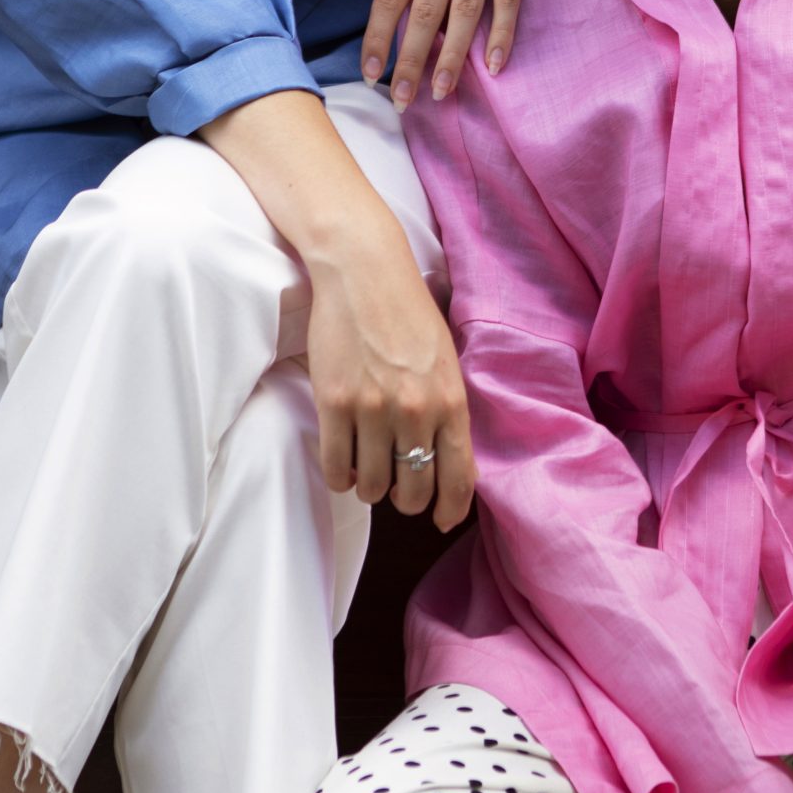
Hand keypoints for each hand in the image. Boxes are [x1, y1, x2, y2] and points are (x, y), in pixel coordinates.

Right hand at [305, 215, 475, 530]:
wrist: (364, 272)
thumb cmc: (408, 313)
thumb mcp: (445, 362)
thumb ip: (448, 411)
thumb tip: (452, 463)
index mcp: (450, 401)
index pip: (458, 477)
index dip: (450, 509)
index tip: (441, 520)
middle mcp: (416, 412)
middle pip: (413, 490)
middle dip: (406, 500)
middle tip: (398, 490)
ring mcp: (373, 410)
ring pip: (372, 486)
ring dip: (370, 487)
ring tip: (368, 471)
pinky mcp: (334, 404)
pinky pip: (336, 469)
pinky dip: (340, 477)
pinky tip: (344, 467)